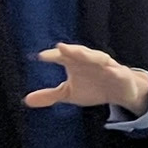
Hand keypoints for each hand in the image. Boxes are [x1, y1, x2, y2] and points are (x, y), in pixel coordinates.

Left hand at [26, 42, 147, 115]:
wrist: (120, 92)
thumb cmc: (92, 87)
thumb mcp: (69, 93)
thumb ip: (50, 95)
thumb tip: (26, 100)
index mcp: (76, 63)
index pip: (62, 57)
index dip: (52, 56)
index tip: (40, 57)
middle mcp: (90, 61)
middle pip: (80, 52)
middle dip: (71, 50)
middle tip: (61, 47)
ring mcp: (106, 66)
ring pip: (98, 57)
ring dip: (90, 55)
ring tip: (81, 53)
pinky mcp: (121, 74)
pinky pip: (118, 71)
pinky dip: (114, 70)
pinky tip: (111, 70)